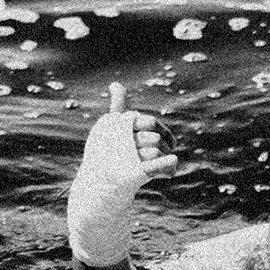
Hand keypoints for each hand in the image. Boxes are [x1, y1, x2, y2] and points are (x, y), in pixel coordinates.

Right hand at [81, 81, 175, 195]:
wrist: (97, 186)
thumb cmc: (106, 152)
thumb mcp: (111, 126)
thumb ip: (118, 105)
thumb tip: (115, 84)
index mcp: (116, 125)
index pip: (147, 121)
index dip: (161, 130)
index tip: (169, 141)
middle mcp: (119, 139)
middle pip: (154, 137)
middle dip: (164, 144)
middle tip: (168, 153)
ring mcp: (124, 157)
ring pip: (156, 150)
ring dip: (168, 159)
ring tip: (169, 167)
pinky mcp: (131, 174)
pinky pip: (154, 165)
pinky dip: (167, 164)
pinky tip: (172, 166)